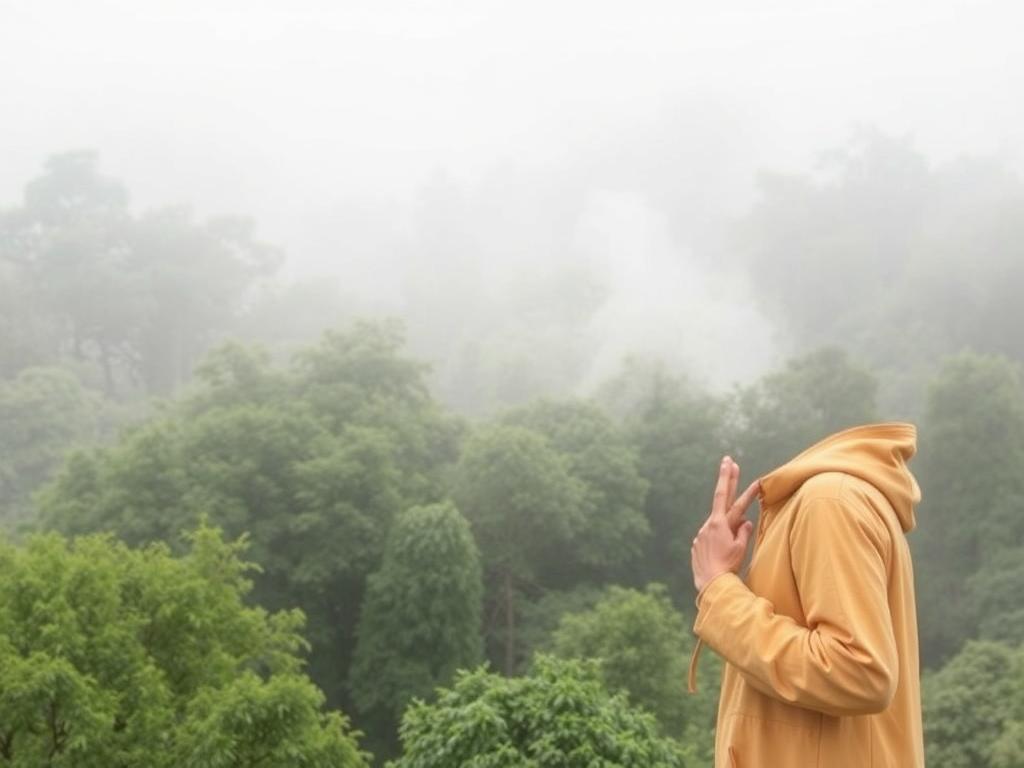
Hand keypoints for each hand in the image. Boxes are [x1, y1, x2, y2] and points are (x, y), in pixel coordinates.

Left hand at [691, 456, 759, 592]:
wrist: (710, 584)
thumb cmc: (728, 566)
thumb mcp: (740, 548)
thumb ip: (744, 532)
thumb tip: (747, 521)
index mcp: (719, 523)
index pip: (725, 495)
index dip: (728, 478)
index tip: (731, 463)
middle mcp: (709, 525)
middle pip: (721, 498)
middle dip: (727, 479)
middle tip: (728, 460)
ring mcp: (702, 533)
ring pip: (719, 525)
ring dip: (727, 531)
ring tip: (727, 551)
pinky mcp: (698, 544)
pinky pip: (712, 539)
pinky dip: (719, 544)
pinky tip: (719, 559)